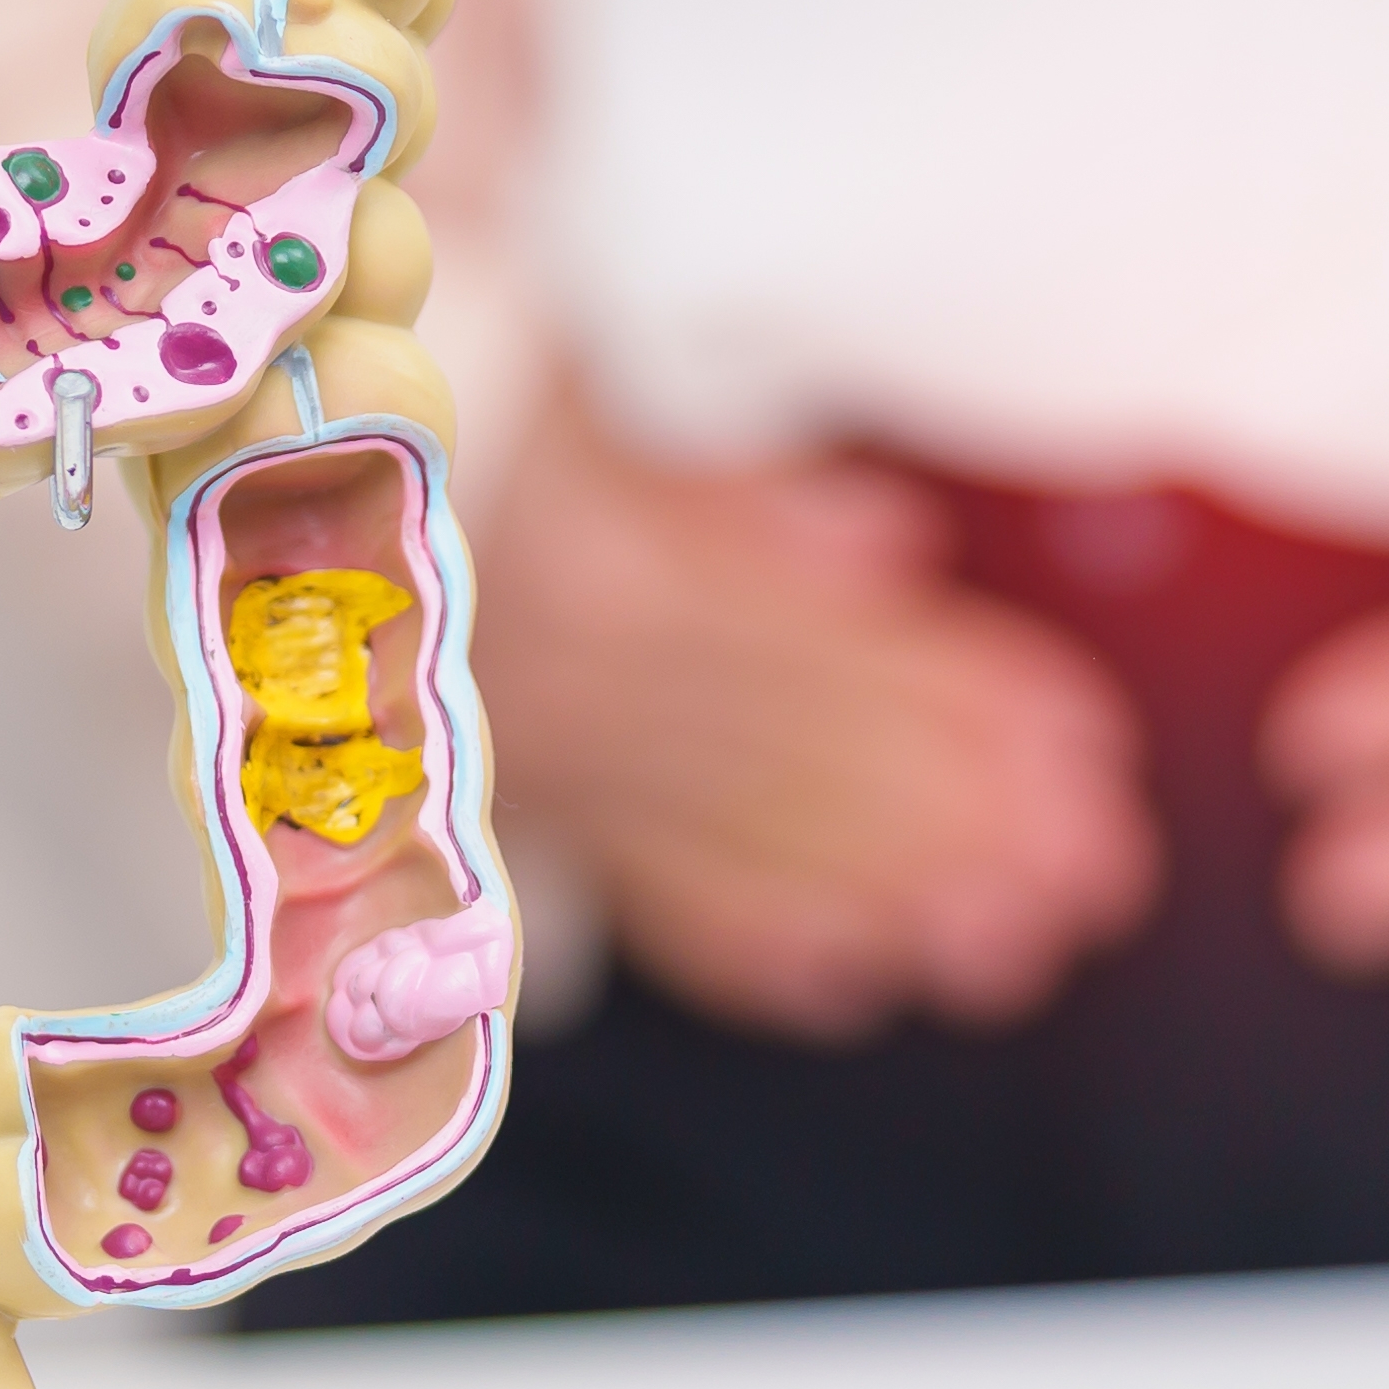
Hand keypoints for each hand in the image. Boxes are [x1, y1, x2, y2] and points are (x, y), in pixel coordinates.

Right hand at [466, 419, 1156, 1039]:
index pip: (834, 646)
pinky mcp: (513, 822)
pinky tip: (849, 987)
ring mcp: (552, 768)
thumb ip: (736, 489)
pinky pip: (634, 899)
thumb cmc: (470, 424)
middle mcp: (590, 688)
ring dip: (892, 904)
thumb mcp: (585, 402)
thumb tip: (889, 548)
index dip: (970, 695)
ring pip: (744, 847)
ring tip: (1018, 950)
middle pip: (812, 763)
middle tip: (1099, 873)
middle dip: (970, 825)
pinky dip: (745, 952)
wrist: (288, 499)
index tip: (1089, 742)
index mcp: (622, 567)